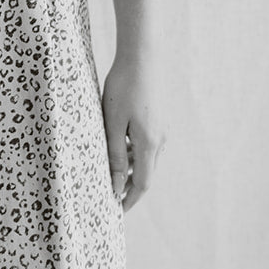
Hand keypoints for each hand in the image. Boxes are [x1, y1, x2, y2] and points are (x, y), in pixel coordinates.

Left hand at [101, 52, 166, 211]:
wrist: (142, 57)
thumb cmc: (122, 88)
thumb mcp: (112, 123)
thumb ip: (114, 156)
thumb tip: (115, 186)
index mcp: (149, 144)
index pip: (142, 184)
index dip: (129, 200)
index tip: (116, 211)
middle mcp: (160, 140)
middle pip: (145, 174)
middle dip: (128, 187)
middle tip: (108, 196)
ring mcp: (161, 129)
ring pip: (145, 159)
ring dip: (129, 169)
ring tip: (107, 171)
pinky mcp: (157, 120)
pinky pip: (146, 145)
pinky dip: (132, 153)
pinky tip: (116, 145)